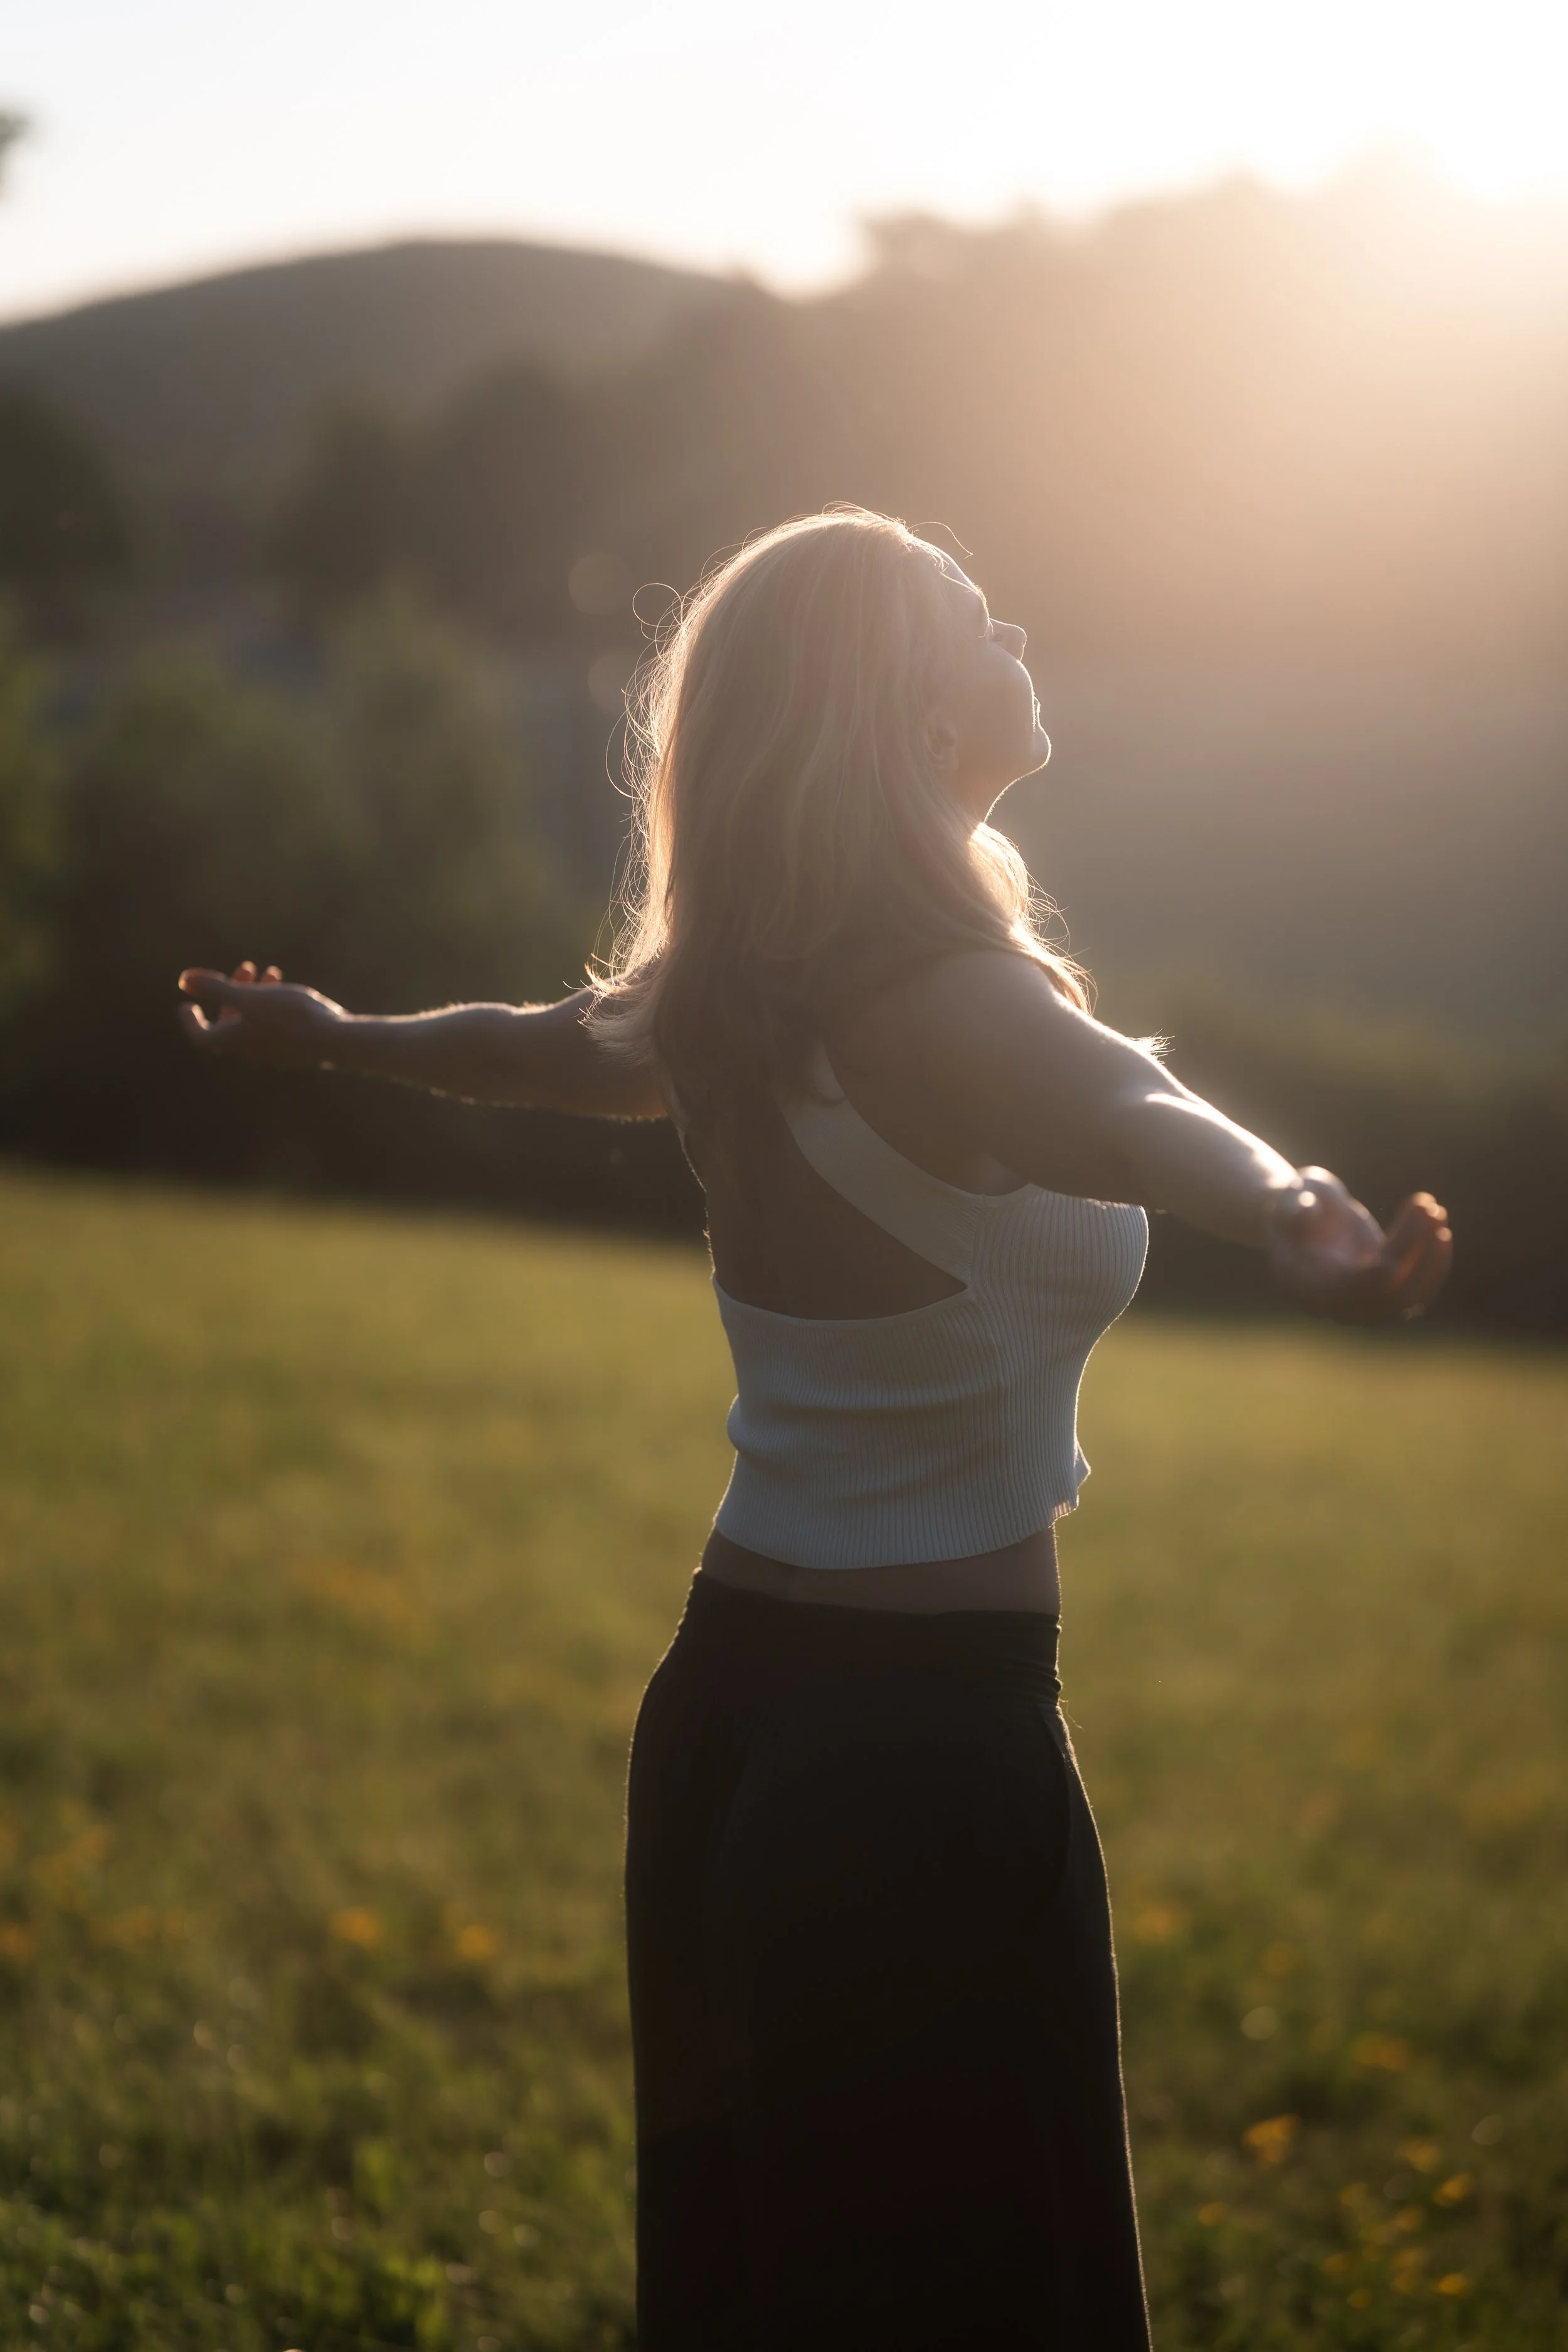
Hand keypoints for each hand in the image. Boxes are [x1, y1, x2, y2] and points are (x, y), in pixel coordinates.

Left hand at [177, 961, 345, 1068]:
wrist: (336, 1040)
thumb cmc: (290, 1017)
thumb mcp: (249, 997)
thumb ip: (215, 988)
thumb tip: (183, 980)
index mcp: (235, 1040)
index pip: (200, 1037)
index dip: (190, 1021)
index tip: (186, 1004)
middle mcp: (251, 1049)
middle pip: (229, 1023)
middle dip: (230, 993)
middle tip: (243, 969)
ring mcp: (273, 1050)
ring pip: (253, 1020)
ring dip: (255, 993)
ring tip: (269, 971)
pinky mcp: (293, 1046)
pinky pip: (273, 1024)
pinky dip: (271, 1003)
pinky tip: (285, 986)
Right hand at [1265, 1167, 1451, 1323]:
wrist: (1297, 1216)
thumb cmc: (1292, 1204)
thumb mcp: (1287, 1199)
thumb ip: (1292, 1207)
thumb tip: (1306, 1212)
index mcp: (1309, 1287)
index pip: (1368, 1280)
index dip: (1401, 1245)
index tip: (1417, 1206)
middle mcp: (1336, 1306)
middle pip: (1394, 1291)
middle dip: (1419, 1248)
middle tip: (1430, 1205)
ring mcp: (1360, 1306)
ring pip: (1410, 1297)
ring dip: (1432, 1257)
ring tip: (1437, 1212)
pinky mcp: (1379, 1296)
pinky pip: (1415, 1293)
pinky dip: (1433, 1265)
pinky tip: (1439, 1227)